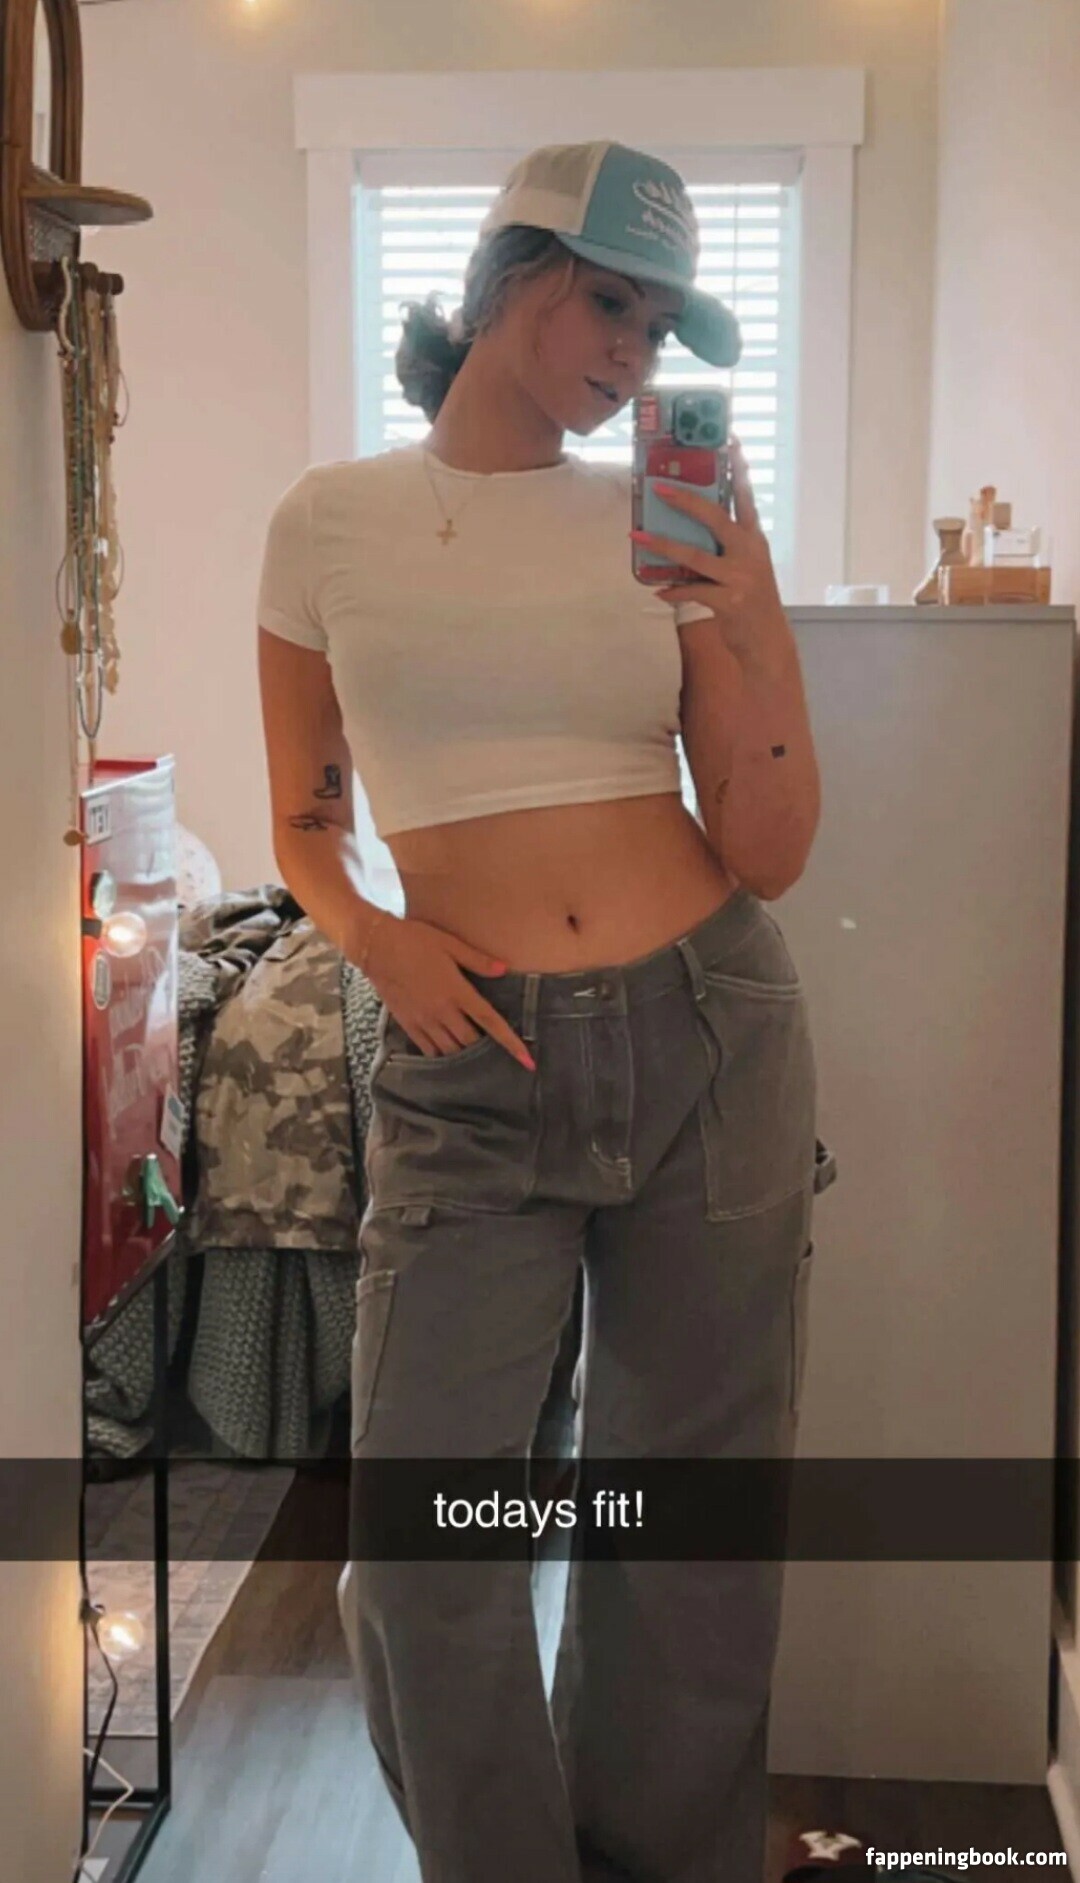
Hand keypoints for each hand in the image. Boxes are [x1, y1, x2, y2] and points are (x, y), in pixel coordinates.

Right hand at [359, 912, 535, 1069]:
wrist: (376, 946)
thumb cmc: (415, 940)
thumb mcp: (450, 944)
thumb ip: (478, 960)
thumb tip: (504, 969)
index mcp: (457, 991)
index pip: (491, 1022)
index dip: (511, 1043)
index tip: (527, 1060)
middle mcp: (442, 1011)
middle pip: (471, 1042)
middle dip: (486, 1051)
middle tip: (498, 1056)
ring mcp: (424, 1020)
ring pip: (450, 1051)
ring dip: (465, 1057)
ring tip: (475, 1059)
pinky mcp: (407, 1023)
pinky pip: (428, 1049)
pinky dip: (441, 1055)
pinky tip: (448, 1054)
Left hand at [631, 438, 792, 675]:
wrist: (767, 641)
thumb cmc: (751, 601)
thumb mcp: (747, 567)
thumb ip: (726, 547)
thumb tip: (688, 529)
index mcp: (754, 540)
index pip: (746, 497)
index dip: (738, 469)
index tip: (729, 441)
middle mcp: (750, 553)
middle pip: (716, 518)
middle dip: (687, 500)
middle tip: (660, 487)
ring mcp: (740, 577)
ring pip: (695, 556)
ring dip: (664, 545)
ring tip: (638, 535)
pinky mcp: (728, 602)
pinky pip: (692, 591)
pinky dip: (673, 591)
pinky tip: (658, 590)